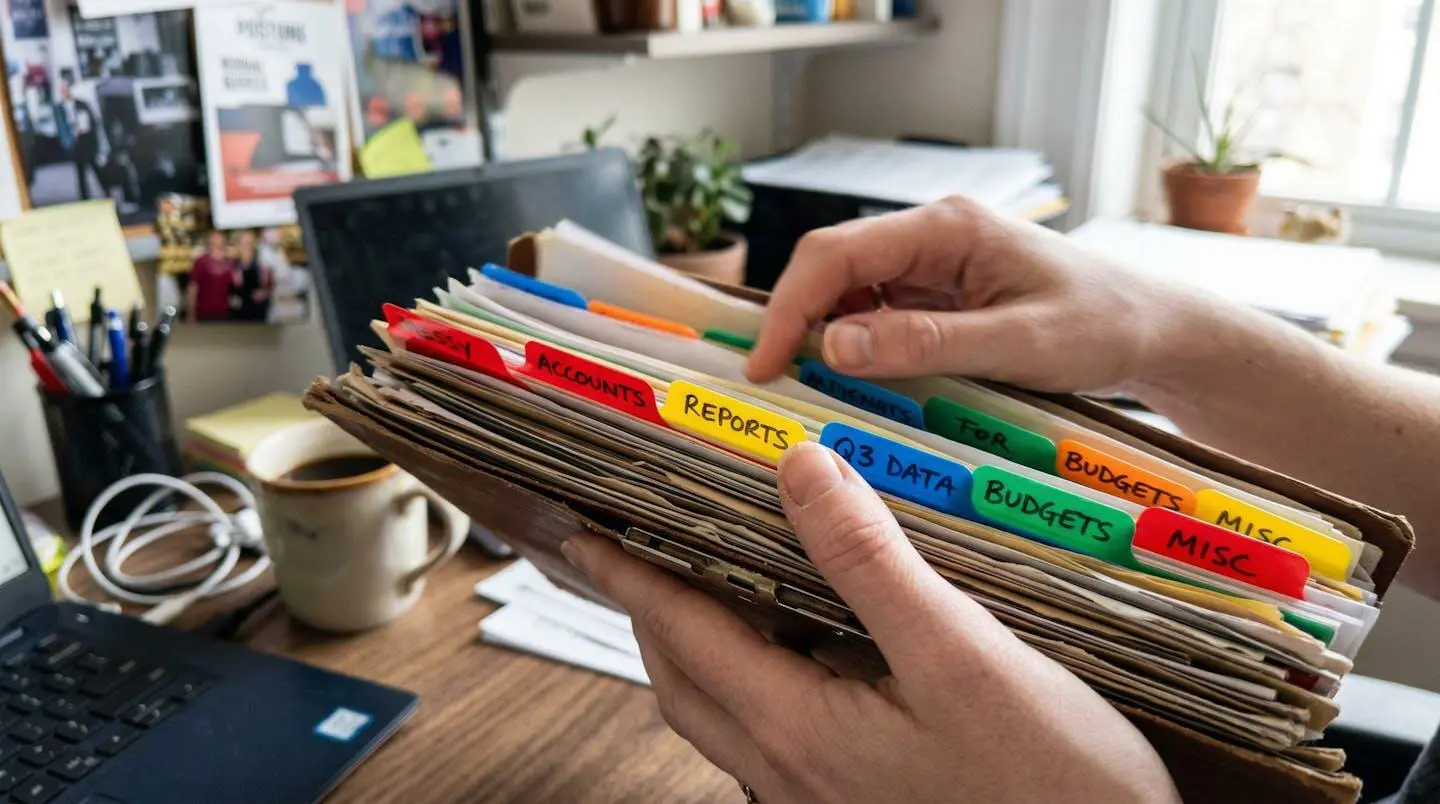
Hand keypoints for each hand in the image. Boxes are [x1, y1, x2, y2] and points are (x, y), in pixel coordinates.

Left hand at [563, 442, 1178, 802]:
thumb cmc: (1051, 785)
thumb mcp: (962, 657)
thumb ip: (872, 561)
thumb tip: (802, 469)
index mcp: (796, 731)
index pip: (681, 633)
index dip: (629, 576)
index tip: (585, 533)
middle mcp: (789, 773)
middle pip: (682, 681)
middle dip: (648, 614)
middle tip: (637, 554)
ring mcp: (819, 800)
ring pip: (722, 715)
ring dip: (697, 651)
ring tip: (710, 590)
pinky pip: (769, 738)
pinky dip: (753, 681)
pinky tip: (803, 655)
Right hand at [746, 196, 1205, 393]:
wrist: (1155, 331)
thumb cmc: (1103, 325)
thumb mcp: (1019, 343)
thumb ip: (926, 343)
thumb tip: (834, 345)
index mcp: (946, 228)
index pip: (837, 254)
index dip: (790, 307)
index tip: (765, 364)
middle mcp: (931, 237)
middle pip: (833, 269)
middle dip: (798, 322)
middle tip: (776, 385)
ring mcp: (934, 266)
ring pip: (850, 295)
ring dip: (825, 339)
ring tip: (810, 392)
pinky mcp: (941, 297)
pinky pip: (879, 318)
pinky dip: (857, 350)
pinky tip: (856, 385)